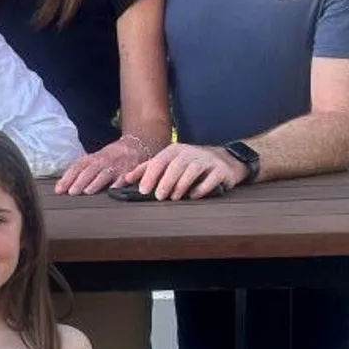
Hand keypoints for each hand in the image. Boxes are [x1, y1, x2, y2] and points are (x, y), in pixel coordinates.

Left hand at [55, 141, 144, 195]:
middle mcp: (102, 161)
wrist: (134, 146)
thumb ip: (81, 171)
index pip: (76, 168)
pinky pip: (123, 177)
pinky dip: (118, 183)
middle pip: (89, 171)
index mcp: (92, 159)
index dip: (67, 178)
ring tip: (88, 191)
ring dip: (95, 183)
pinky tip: (113, 190)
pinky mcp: (128, 171)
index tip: (59, 189)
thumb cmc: (110, 156)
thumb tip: (63, 185)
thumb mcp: (94, 159)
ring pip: (104, 174)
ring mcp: (115, 166)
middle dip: (79, 181)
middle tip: (72, 192)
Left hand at [122, 143, 248, 199]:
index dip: (150, 175)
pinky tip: (193, 196)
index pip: (159, 161)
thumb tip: (125, 179)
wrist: (224, 161)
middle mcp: (190, 152)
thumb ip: (147, 170)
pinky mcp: (221, 170)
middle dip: (165, 181)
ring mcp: (207, 160)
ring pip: (192, 170)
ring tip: (174, 197)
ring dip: (181, 185)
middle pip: (175, 165)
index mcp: (175, 151)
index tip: (143, 190)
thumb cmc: (189, 164)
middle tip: (158, 197)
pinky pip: (212, 178)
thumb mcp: (168, 163)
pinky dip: (202, 188)